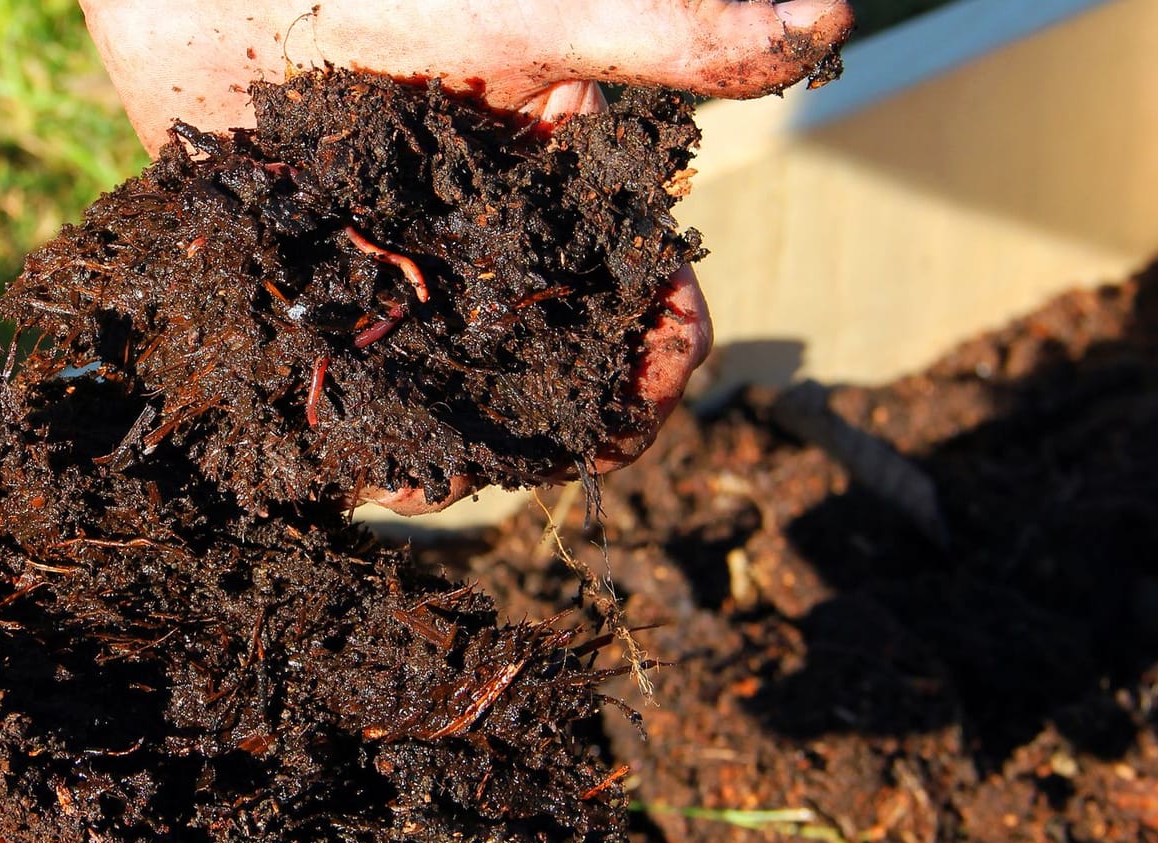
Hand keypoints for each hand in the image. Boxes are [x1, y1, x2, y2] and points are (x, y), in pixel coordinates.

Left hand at [81, 0, 853, 511]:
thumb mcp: (531, 11)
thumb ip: (668, 32)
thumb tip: (831, 16)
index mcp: (563, 179)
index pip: (641, 284)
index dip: (663, 351)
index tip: (652, 394)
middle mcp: (494, 240)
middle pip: (554, 359)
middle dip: (561, 422)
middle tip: (548, 462)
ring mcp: (408, 272)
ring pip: (460, 385)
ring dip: (463, 443)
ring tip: (439, 481)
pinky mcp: (326, 291)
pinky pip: (357, 377)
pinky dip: (368, 426)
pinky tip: (358, 462)